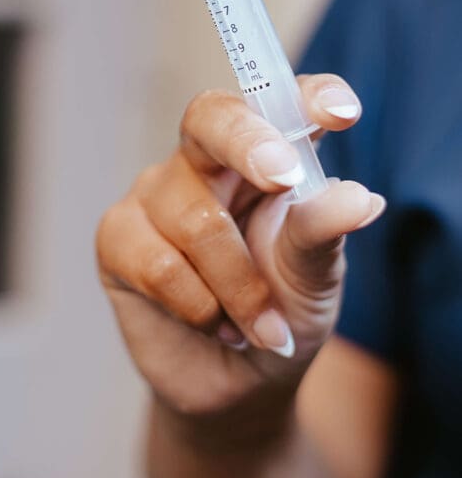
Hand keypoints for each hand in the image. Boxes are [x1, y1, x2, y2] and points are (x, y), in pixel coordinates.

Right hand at [96, 75, 384, 417]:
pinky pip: (156, 262)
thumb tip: (359, 199)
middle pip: (211, 117)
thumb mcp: (316, 275)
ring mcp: (157, 193)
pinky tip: (216, 326)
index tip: (341, 113)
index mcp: (266, 152)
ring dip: (238, 287)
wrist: (239, 383)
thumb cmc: (283, 310)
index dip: (309, 94)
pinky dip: (198, 305)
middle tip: (282, 177)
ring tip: (260, 327)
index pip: (281, 101)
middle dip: (247, 144)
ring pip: (195, 218)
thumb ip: (324, 231)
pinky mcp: (118, 237)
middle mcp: (207, 159)